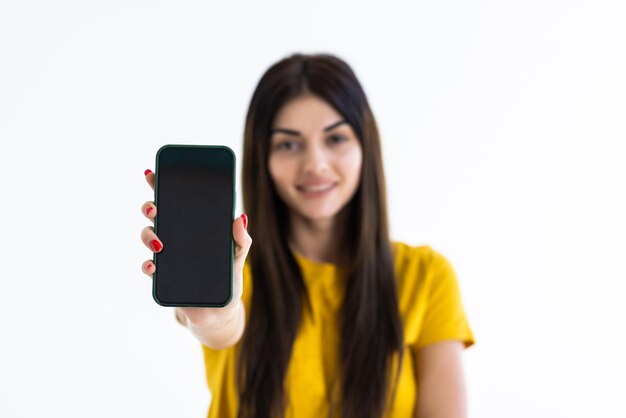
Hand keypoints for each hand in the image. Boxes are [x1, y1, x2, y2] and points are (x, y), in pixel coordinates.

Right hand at [140, 169, 251, 328]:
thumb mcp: (238, 256)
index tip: (154, 174)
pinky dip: (148, 265)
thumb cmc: (228, 279)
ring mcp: (167, 256)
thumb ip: (241, 239)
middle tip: (155, 208)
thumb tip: (241, 217)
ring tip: (159, 243)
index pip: (176, 201)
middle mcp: (177, 238)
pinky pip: (149, 268)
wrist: (219, 312)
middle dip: (150, 206)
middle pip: (157, 215)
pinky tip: (154, 265)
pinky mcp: (163, 278)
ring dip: (148, 235)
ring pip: (148, 237)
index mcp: (194, 227)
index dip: (162, 186)